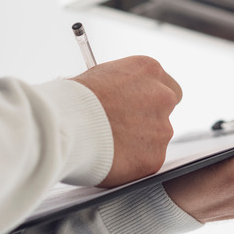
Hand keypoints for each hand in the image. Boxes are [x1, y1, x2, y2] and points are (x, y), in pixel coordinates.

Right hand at [71, 56, 180, 187]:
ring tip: (108, 144)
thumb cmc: (73, 99)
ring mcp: (162, 128)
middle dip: (149, 120)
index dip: (151, 100)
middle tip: (125, 129)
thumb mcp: (100, 76)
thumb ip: (121, 87)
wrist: (66, 125)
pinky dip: (132, 163)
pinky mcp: (155, 157)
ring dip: (138, 143)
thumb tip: (120, 96)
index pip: (167, 85)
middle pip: (166, 112)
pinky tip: (110, 158)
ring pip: (156, 139)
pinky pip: (146, 161)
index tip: (138, 107)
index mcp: (149, 70)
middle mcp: (163, 96)